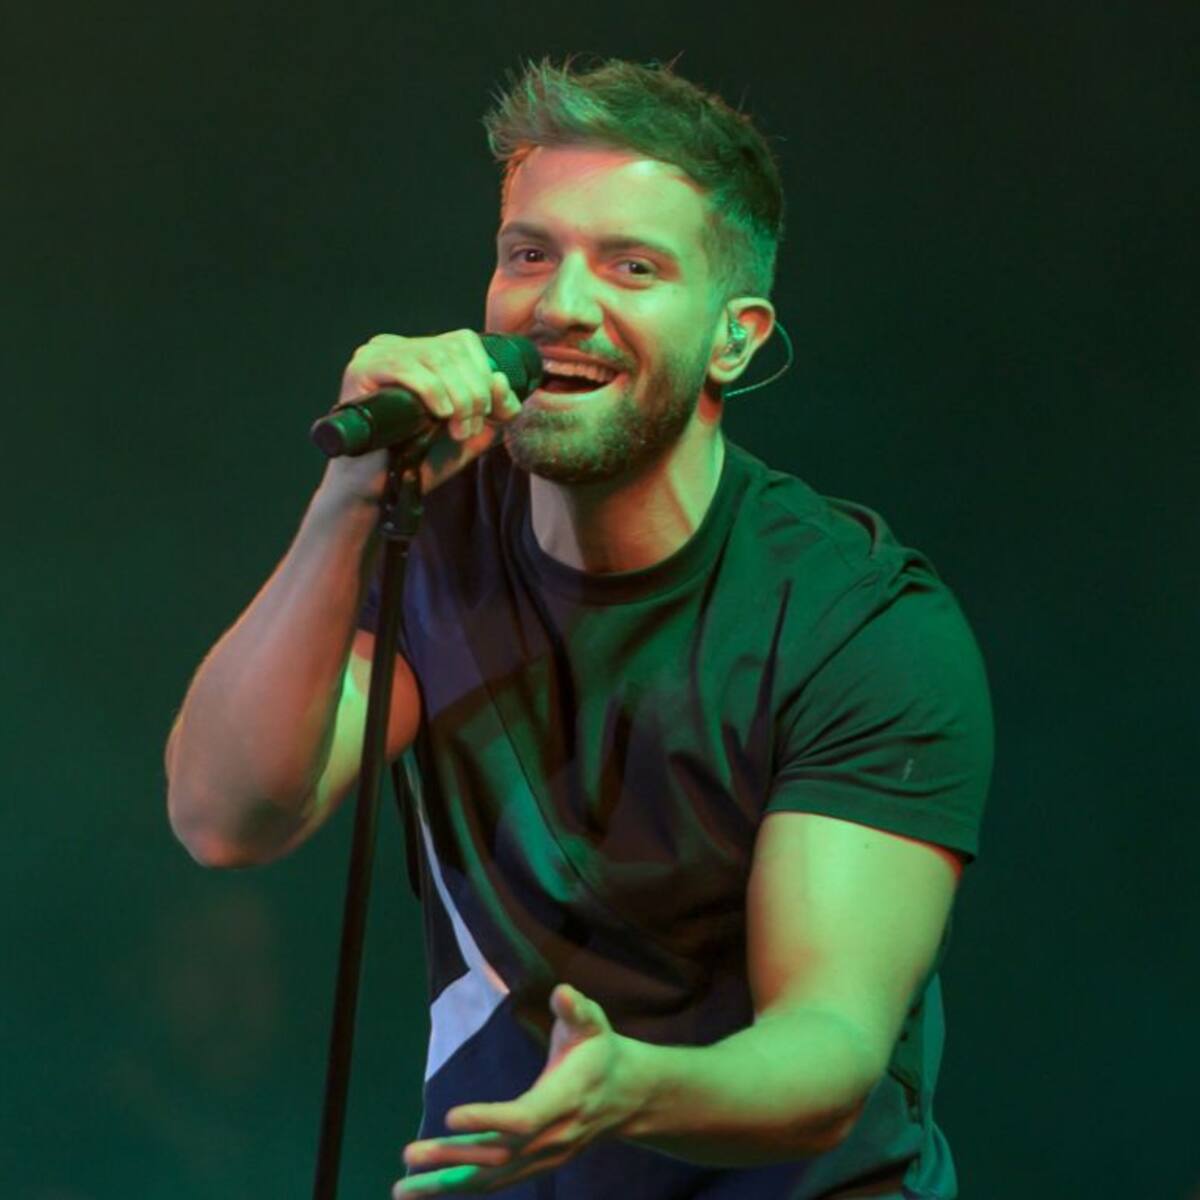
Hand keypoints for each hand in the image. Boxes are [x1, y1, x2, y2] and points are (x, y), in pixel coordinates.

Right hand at [320, 329, 522, 504]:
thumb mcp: (469, 433)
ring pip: (435, 357)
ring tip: (457, 430)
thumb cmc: (418, 461)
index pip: (464, 342)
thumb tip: (502, 381)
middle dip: (474, 392)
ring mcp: (375, 354)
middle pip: (452, 349)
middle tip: (469, 429)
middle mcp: (395, 346)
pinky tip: (439, 415)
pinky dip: (432, 391)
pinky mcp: (360, 370)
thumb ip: (493, 410)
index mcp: (419, 353)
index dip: (486, 374)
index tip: (492, 415)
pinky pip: (406, 367)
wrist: (375, 490)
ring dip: (458, 397)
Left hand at [392, 984, 645, 1195]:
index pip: (524, 1118)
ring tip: (402, 1187)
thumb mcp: (593, 1023)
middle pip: (499, 1156)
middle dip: (452, 1158)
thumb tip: (562, 992)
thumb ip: (576, 1008)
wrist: (627, 1095)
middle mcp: (553, 1136)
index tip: (449, 1116)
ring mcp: (544, 1157)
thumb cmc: (600, 1050)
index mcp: (564, 1100)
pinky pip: (495, 1182)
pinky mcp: (536, 1164)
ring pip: (492, 1178)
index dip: (488, 1120)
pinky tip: (427, 1187)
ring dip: (446, 1183)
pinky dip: (461, 1187)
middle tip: (408, 1153)